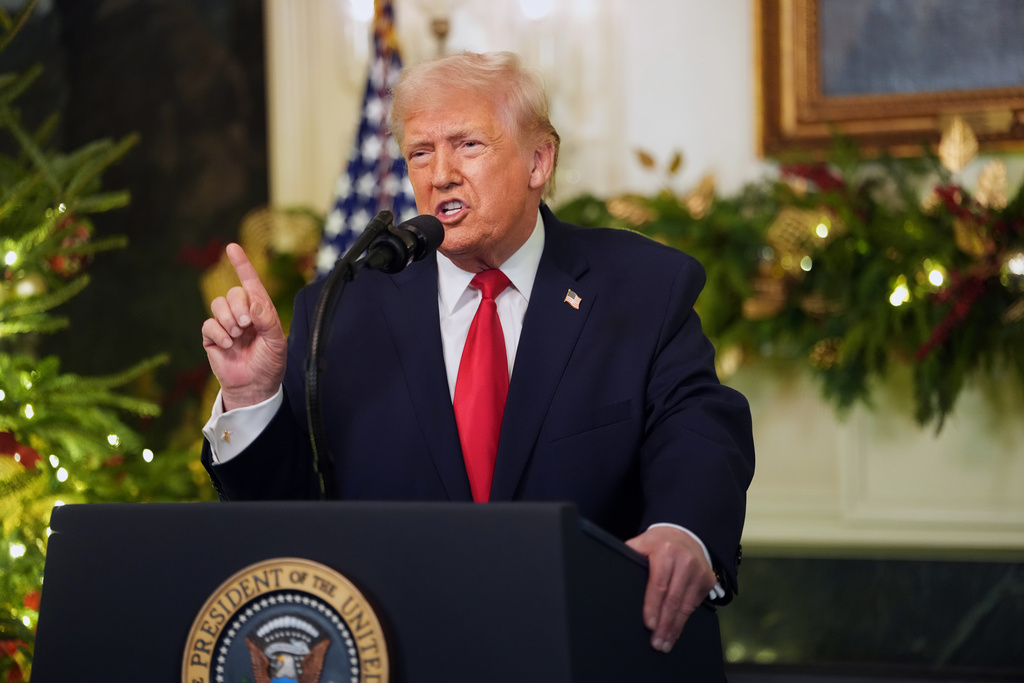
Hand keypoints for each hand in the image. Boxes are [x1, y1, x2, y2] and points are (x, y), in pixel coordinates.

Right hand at [201, 243, 287, 409]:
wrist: (255, 387)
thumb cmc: (270, 363)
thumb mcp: (277, 342)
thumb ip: (268, 320)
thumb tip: (253, 304)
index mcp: (260, 310)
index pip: (251, 282)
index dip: (242, 264)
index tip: (232, 247)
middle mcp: (242, 314)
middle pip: (233, 293)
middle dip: (238, 306)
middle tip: (246, 325)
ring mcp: (226, 325)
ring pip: (217, 305)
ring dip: (228, 319)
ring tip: (238, 335)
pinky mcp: (212, 337)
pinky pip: (209, 324)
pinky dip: (219, 333)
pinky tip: (228, 345)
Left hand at [625, 525, 716, 653]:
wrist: (686, 534)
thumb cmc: (659, 543)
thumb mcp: (642, 543)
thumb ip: (630, 555)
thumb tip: (609, 571)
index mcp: (665, 552)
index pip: (658, 585)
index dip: (652, 607)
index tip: (648, 625)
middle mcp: (686, 561)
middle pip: (673, 600)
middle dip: (664, 624)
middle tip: (657, 643)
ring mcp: (700, 571)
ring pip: (686, 606)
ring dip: (675, 627)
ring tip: (666, 642)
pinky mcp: (708, 580)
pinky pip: (695, 605)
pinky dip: (685, 619)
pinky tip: (676, 630)